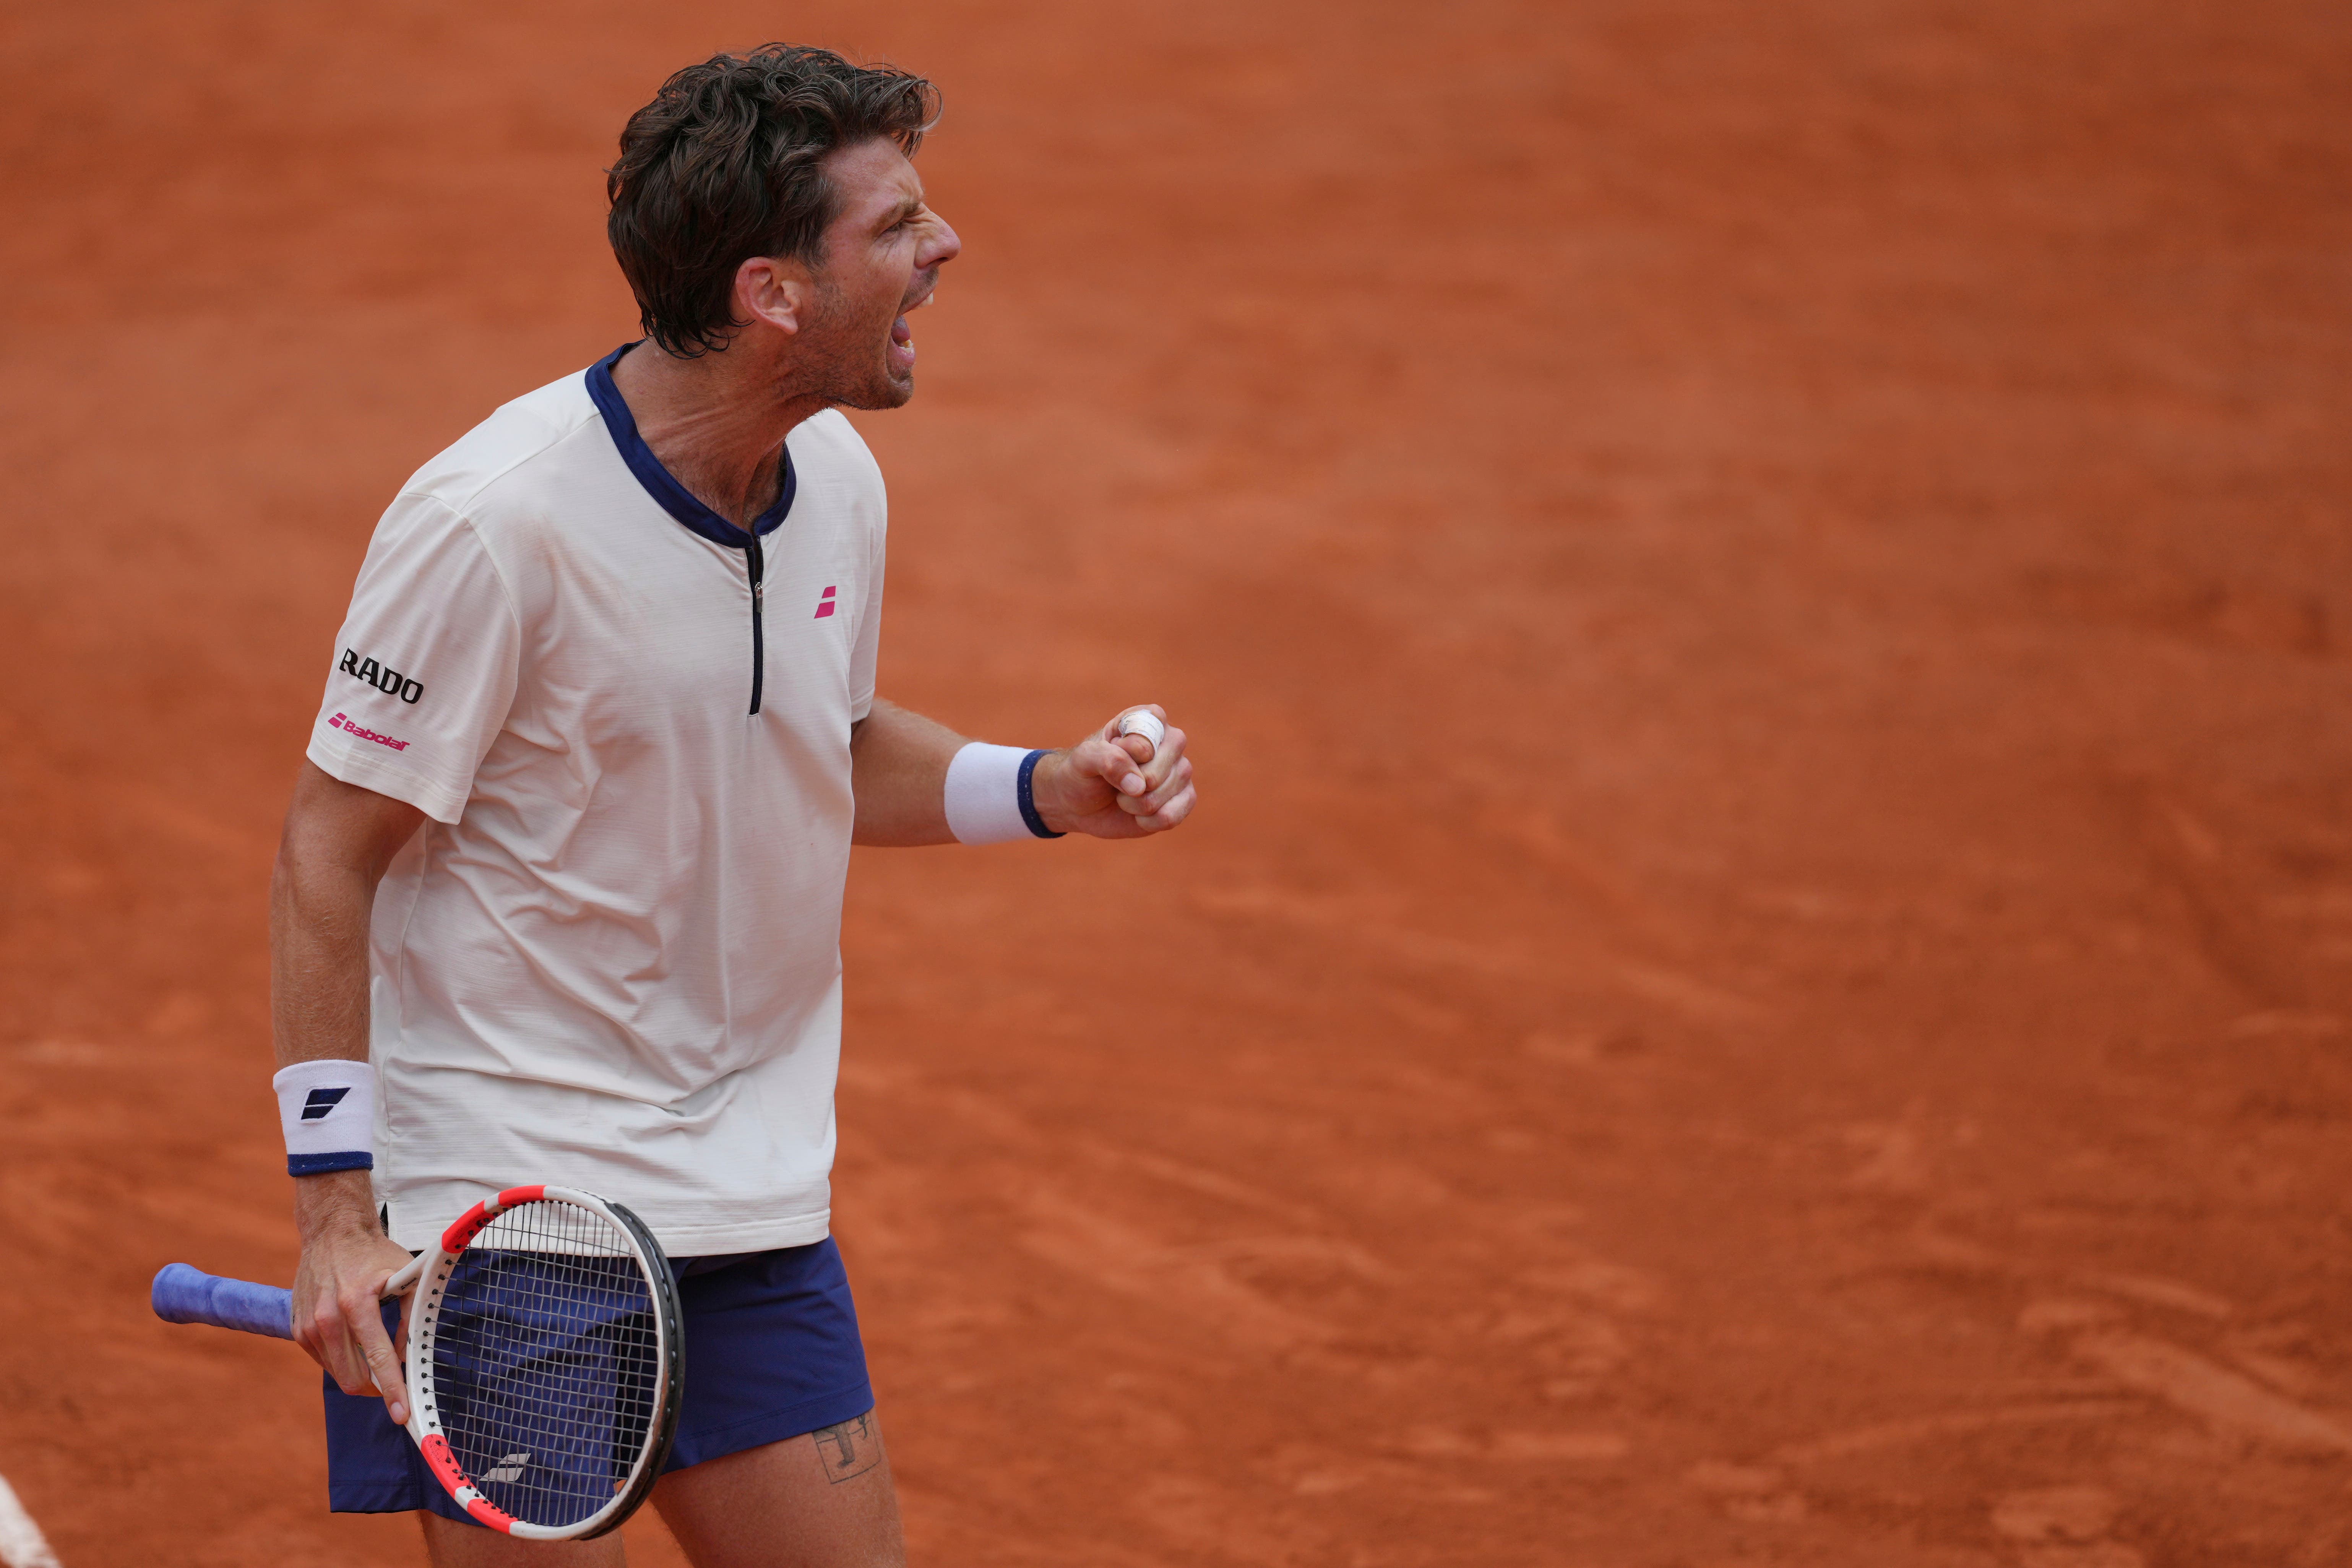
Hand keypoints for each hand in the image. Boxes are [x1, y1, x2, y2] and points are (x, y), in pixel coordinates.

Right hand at [290, 1168, 415, 1424]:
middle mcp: (327, 1318)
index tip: (402, 1415)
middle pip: (354, 1377)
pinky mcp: (297, 1330)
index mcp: (357, 1304)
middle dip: (377, 1387)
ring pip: (338, 1374)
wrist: (332, 1233)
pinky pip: (325, 1361)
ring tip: (376, 1355)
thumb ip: (412, 1319)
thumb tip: (409, 1357)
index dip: (392, 1389)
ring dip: (360, 1374)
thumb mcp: (406, 1279)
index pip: (378, 1357)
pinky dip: (343, 1360)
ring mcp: (308, 1326)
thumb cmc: (375, 1255)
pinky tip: (353, 1340)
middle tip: (394, 1382)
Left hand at [1030, 705, 1195, 838]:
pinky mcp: (1182, 800)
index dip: (1127, 753)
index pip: (1150, 737)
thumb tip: (1140, 785)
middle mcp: (1171, 743)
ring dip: (1137, 804)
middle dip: (1132, 784)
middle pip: (1163, 769)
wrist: (1077, 805)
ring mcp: (1179, 772)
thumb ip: (1108, 759)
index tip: (1111, 751)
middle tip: (1115, 783)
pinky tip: (1137, 815)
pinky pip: (1173, 815)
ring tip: (1124, 797)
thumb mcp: (1083, 759)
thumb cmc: (1082, 773)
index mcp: (1150, 719)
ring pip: (1168, 794)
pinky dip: (1149, 821)